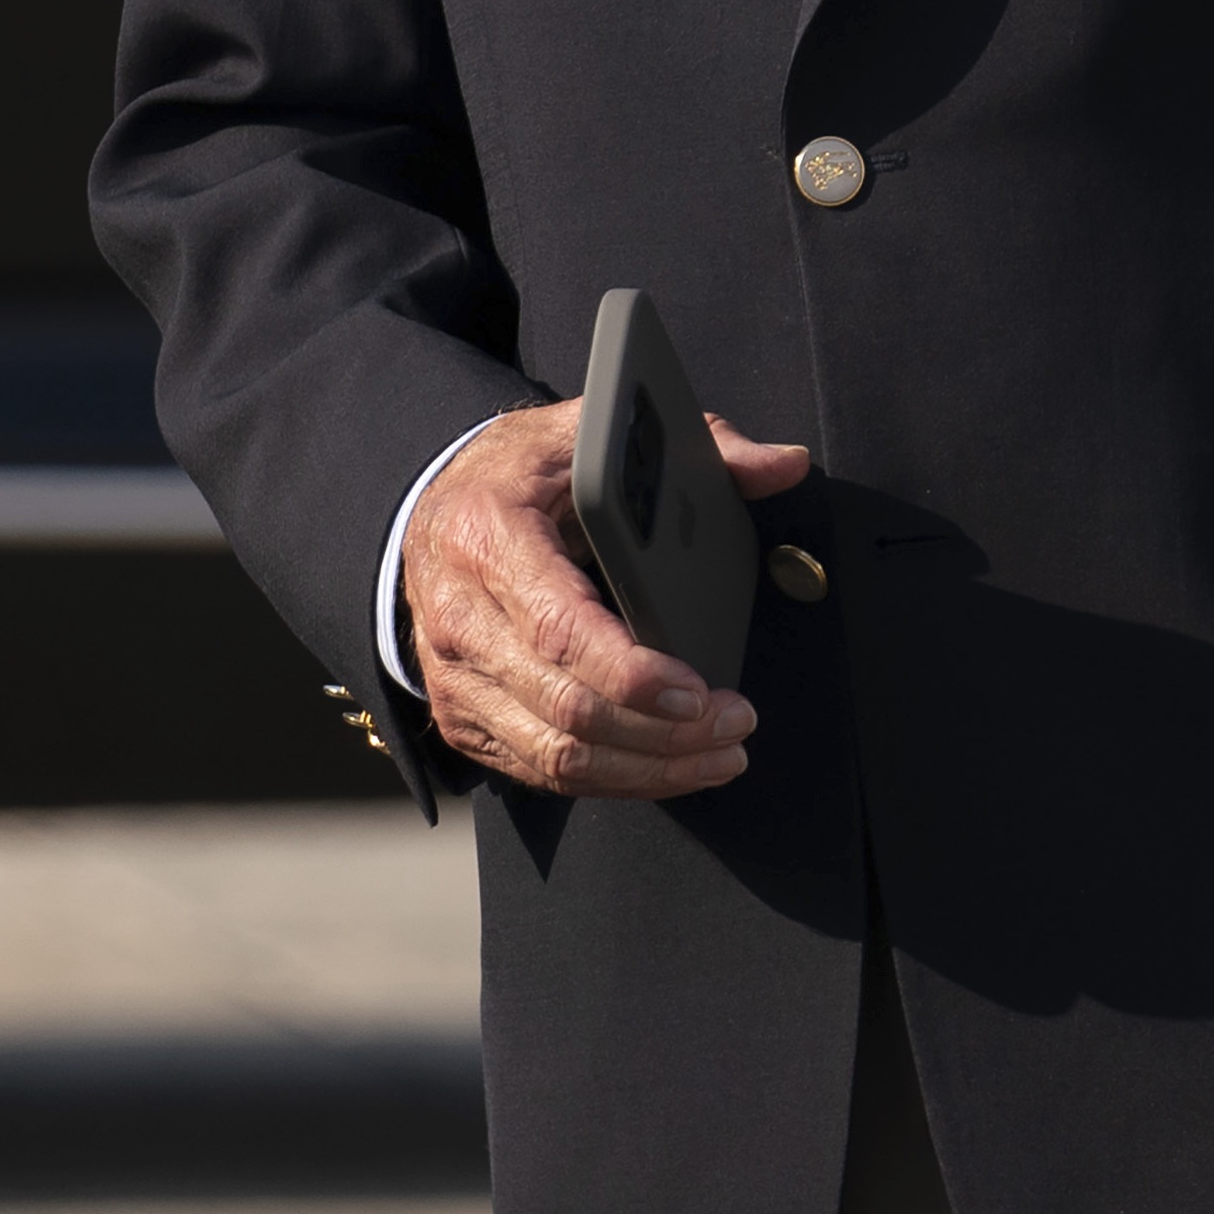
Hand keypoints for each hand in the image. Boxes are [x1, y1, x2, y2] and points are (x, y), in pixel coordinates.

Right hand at [400, 397, 811, 799]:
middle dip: (663, 732)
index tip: (699, 692)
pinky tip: (667, 767)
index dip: (633, 674)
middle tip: (734, 724)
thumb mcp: (589, 434)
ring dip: (647, 770)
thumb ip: (698, 444)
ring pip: (556, 755)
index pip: (560, 628)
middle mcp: (460, 616)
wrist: (430, 512)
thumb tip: (783, 464)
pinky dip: (612, 779)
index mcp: (488, 537)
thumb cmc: (515, 475)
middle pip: (566, 708)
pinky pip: (541, 771)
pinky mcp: (462, 716)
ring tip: (720, 755)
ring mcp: (454, 676)